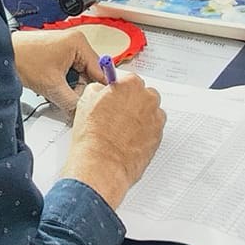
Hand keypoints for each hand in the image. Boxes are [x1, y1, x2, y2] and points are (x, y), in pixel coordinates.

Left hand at [12, 28, 102, 111]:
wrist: (3, 54)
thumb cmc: (22, 59)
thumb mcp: (53, 87)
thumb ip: (73, 103)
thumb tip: (83, 113)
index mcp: (79, 43)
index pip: (101, 71)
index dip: (100, 90)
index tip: (102, 104)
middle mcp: (75, 41)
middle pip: (91, 73)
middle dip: (82, 90)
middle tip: (71, 99)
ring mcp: (67, 45)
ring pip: (81, 74)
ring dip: (72, 86)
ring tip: (58, 91)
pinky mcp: (59, 51)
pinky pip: (71, 71)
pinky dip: (66, 81)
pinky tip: (56, 86)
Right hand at [64, 77, 165, 209]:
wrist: (102, 164)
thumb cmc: (93, 136)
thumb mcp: (86, 101)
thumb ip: (98, 89)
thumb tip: (102, 90)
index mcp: (130, 85)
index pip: (129, 79)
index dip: (120, 90)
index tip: (116, 96)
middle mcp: (147, 99)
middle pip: (144, 95)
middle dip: (133, 103)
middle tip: (118, 115)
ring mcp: (155, 119)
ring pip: (151, 112)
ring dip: (141, 117)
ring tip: (122, 130)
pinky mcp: (159, 138)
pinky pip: (153, 130)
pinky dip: (144, 133)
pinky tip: (128, 140)